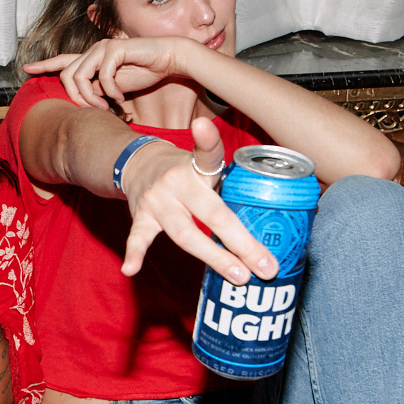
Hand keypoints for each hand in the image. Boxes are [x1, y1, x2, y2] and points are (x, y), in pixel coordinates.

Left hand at [26, 36, 205, 109]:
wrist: (169, 60)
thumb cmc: (146, 72)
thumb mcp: (116, 87)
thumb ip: (98, 90)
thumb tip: (84, 100)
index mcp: (92, 59)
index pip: (63, 61)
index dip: (44, 65)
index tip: (26, 69)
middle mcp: (94, 51)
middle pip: (67, 75)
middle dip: (74, 96)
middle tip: (91, 109)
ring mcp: (103, 48)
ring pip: (79, 75)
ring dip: (89, 96)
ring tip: (104, 106)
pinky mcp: (114, 49)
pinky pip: (102, 75)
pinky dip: (110, 90)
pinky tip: (119, 97)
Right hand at [119, 118, 277, 283]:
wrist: (139, 164)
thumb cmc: (185, 171)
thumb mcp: (206, 166)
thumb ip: (230, 186)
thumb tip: (271, 225)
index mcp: (197, 166)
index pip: (207, 154)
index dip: (206, 139)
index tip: (202, 127)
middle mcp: (176, 181)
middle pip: (211, 214)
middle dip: (241, 243)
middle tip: (265, 266)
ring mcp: (157, 200)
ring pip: (185, 234)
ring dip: (214, 258)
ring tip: (239, 276)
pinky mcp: (140, 216)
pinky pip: (138, 237)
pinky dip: (134, 253)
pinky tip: (132, 269)